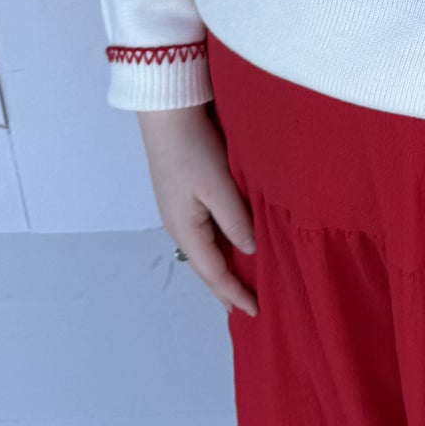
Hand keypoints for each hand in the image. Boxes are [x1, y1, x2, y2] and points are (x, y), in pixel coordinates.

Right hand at [137, 105, 258, 317]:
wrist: (168, 114)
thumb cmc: (193, 149)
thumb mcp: (218, 186)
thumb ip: (235, 221)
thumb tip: (251, 251)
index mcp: (185, 229)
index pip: (214, 273)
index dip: (235, 293)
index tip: (256, 311)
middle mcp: (179, 226)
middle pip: (206, 266)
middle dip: (226, 288)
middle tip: (248, 307)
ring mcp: (179, 211)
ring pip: (206, 249)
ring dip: (223, 268)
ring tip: (242, 284)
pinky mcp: (184, 197)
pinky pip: (205, 232)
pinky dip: (220, 246)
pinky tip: (233, 245)